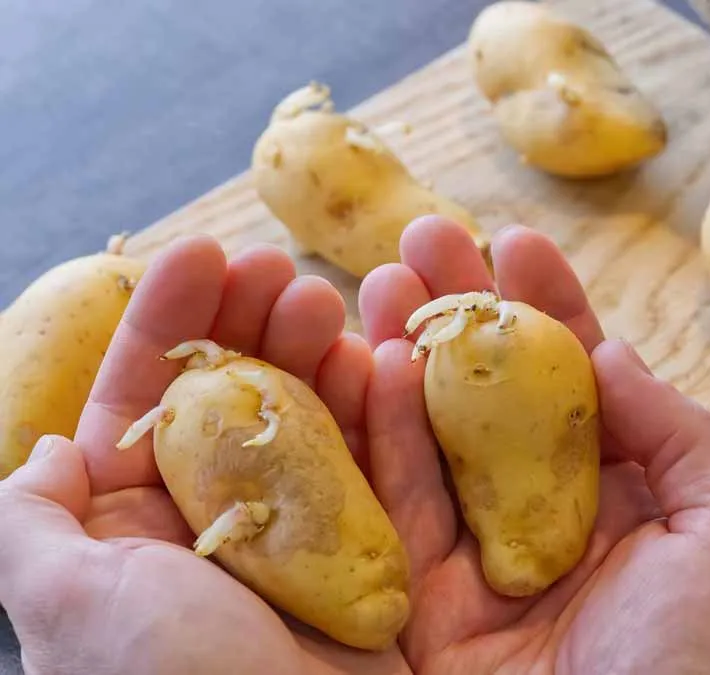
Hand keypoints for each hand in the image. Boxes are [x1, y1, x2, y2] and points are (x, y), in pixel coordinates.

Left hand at [0, 238, 410, 674]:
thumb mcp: (63, 605)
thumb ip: (31, 524)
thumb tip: (43, 451)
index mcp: (134, 531)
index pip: (144, 401)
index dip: (168, 323)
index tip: (202, 252)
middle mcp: (217, 529)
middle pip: (233, 396)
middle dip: (251, 322)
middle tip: (279, 268)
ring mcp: (298, 541)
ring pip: (308, 421)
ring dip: (317, 351)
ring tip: (331, 298)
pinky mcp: (369, 557)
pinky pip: (379, 468)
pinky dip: (381, 411)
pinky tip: (380, 357)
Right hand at [356, 217, 709, 673]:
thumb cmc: (700, 671)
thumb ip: (679, 436)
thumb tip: (615, 352)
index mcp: (624, 504)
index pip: (579, 386)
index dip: (549, 310)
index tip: (518, 241)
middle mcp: (543, 525)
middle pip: (490, 400)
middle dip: (459, 315)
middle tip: (423, 234)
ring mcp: (474, 566)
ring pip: (427, 441)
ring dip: (401, 353)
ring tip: (374, 275)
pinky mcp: (411, 609)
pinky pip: (387, 509)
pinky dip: (373, 434)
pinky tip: (364, 361)